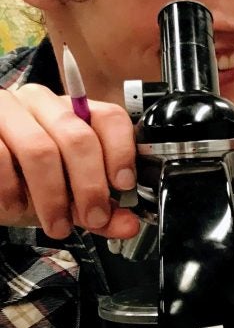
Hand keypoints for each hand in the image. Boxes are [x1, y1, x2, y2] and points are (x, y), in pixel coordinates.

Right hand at [0, 83, 138, 238]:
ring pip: (40, 150)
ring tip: (57, 224)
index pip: (110, 118)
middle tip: (94, 217)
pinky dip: (12, 191)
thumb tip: (128, 225)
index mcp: (73, 111)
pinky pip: (1, 157)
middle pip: (78, 137)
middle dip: (90, 185)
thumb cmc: (26, 181)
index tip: (123, 185)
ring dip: (53, 197)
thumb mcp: (69, 197)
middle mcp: (41, 102)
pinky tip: (17, 207)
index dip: (121, 153)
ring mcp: (7, 110)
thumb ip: (102, 210)